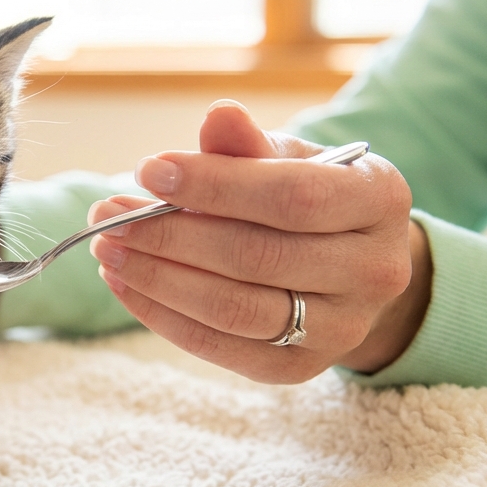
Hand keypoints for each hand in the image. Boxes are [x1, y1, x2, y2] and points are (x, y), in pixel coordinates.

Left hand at [87, 101, 430, 383]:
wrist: (349, 266)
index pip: (292, 196)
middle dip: (169, 234)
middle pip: (256, 256)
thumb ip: (249, 145)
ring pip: (235, 309)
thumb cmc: (309, 197)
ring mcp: (342, 328)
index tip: (148, 170)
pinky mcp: (300, 369)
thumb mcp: (289, 158)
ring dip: (157, 279)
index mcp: (379, 201)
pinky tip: (125, 286)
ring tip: (109, 251)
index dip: (214, 184)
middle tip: (107, 214)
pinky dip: (163, 317)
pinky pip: (221, 348)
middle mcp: (374, 271)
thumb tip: (218, 116)